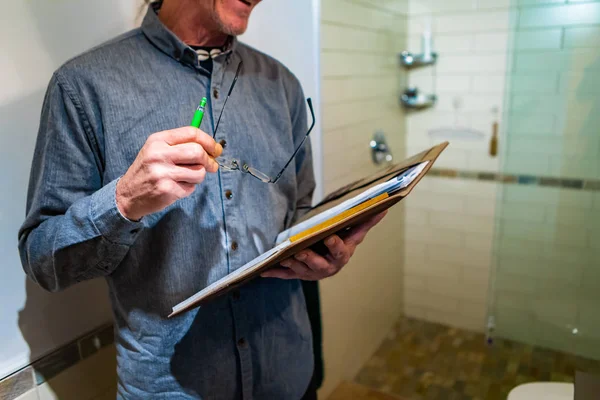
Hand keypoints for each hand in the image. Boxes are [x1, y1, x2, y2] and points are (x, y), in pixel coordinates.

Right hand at [116, 127, 221, 220]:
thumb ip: (182, 145)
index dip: (209, 141)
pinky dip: (188, 188)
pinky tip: (176, 187)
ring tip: (186, 178)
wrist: (128, 194)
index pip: (191, 133)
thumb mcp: (158, 150)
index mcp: (158, 140)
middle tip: (212, 166)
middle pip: (198, 152)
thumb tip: (213, 148)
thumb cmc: (149, 170)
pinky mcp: (167, 190)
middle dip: (209, 160)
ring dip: (198, 177)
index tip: (217, 149)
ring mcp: (162, 173)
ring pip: (199, 172)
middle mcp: (159, 154)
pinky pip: (191, 188)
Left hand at [262, 211, 387, 280]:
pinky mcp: (296, 274)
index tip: (328, 237)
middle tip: (301, 252)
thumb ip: (366, 221)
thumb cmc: (341, 243)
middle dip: (309, 259)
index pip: (339, 251)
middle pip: (318, 265)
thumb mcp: (354, 233)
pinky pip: (285, 275)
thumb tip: (385, 206)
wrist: (328, 259)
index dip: (334, 246)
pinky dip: (274, 273)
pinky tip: (264, 272)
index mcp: (341, 256)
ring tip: (284, 255)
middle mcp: (327, 267)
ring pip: (300, 270)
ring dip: (292, 264)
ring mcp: (310, 272)